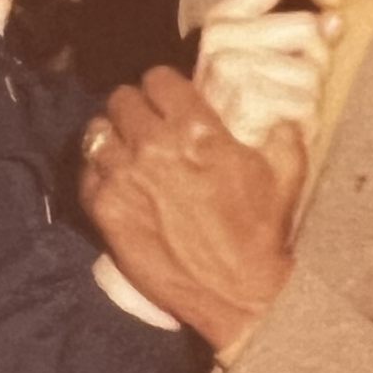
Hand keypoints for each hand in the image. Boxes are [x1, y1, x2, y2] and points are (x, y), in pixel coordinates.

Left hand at [81, 67, 299, 356]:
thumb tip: (277, 115)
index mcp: (196, 128)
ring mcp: (123, 177)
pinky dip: (98, 171)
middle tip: (146, 125)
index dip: (164, 87)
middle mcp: (153, 145)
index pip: (158, 79)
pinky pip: (85, 171)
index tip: (169, 100)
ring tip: (126, 151)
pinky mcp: (104, 210)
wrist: (235, 293)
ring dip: (112, 137)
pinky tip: (116, 181)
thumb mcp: (287, 172)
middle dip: (136, 108)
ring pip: (96, 131)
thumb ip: (281, 132)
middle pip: (122, 99)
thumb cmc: (261, 233)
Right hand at [196, 0, 339, 159]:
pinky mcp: (245, 98)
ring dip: (309, 98)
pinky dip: (303, 122)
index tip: (333, 4)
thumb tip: (335, 19)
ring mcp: (229, 67)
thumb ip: (300, 37)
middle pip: (307, 27)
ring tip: (284, 114)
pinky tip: (281, 131)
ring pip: (311, 70)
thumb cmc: (247, 114)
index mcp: (222, 20)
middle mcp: (220, 38)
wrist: (215, 170)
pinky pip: (305, 102)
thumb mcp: (268, 64)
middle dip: (316, 61)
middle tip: (295, 90)